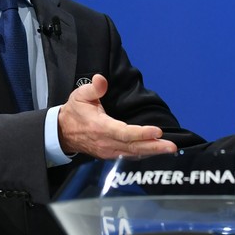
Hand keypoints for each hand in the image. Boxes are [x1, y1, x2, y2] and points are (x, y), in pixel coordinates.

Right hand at [57, 74, 177, 158]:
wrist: (63, 132)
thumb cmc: (75, 112)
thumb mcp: (80, 95)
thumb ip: (93, 88)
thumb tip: (101, 79)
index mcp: (100, 127)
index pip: (124, 133)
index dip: (141, 133)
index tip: (158, 131)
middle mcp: (106, 143)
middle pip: (133, 146)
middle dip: (154, 147)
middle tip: (172, 146)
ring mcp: (108, 151)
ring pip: (133, 153)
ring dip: (152, 152)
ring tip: (169, 149)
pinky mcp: (111, 155)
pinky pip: (130, 155)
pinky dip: (144, 154)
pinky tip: (156, 151)